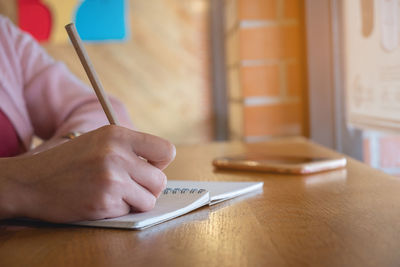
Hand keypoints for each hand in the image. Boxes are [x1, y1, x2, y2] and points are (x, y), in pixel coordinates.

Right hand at [0, 125, 175, 222]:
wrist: (31, 182)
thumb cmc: (69, 162)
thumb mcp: (99, 141)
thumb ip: (130, 148)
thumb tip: (161, 165)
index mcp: (117, 134)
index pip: (167, 150)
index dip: (160, 163)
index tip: (149, 168)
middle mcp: (117, 154)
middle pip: (160, 180)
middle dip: (148, 188)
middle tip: (129, 186)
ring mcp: (111, 179)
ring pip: (149, 199)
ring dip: (135, 201)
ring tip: (114, 193)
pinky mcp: (104, 202)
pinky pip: (129, 211)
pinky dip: (118, 210)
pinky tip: (99, 200)